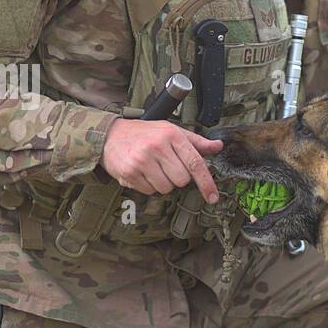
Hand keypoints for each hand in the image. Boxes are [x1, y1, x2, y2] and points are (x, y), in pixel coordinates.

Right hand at [99, 119, 222, 199]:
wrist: (110, 135)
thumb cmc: (145, 134)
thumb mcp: (172, 131)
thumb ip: (196, 142)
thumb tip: (218, 146)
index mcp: (172, 135)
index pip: (195, 163)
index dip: (206, 183)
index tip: (213, 197)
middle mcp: (158, 146)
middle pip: (182, 180)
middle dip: (177, 178)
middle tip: (166, 166)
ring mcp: (142, 160)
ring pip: (166, 188)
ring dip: (162, 183)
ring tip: (152, 168)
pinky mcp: (130, 172)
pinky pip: (150, 191)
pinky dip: (148, 186)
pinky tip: (142, 172)